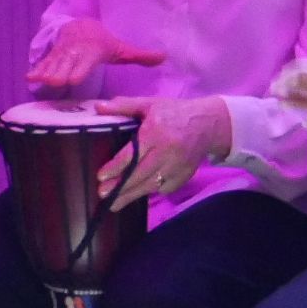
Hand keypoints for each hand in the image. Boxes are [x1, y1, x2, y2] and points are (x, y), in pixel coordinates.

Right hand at [28, 18, 167, 89]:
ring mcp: (62, 53)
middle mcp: (75, 51)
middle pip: (66, 63)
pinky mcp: (53, 56)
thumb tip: (165, 57)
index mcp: (91, 51)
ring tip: (38, 80)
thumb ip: (140, 55)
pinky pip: (44, 62)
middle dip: (59, 71)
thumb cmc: (103, 43)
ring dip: (46, 71)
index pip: (85, 61)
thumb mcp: (121, 48)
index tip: (74, 78)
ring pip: (53, 63)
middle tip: (53, 81)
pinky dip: (36, 69)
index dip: (79, 69)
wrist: (80, 25)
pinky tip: (28, 77)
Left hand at [92, 95, 230, 207]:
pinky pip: (165, 188)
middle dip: (121, 186)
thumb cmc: (174, 112)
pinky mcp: (185, 175)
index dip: (116, 167)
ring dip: (133, 194)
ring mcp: (178, 166)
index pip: (133, 154)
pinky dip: (150, 191)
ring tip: (114, 203)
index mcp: (155, 132)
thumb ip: (123, 106)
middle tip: (103, 194)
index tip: (101, 176)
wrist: (207, 124)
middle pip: (141, 174)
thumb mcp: (148, 103)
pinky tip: (137, 194)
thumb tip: (99, 107)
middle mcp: (167, 151)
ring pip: (152, 184)